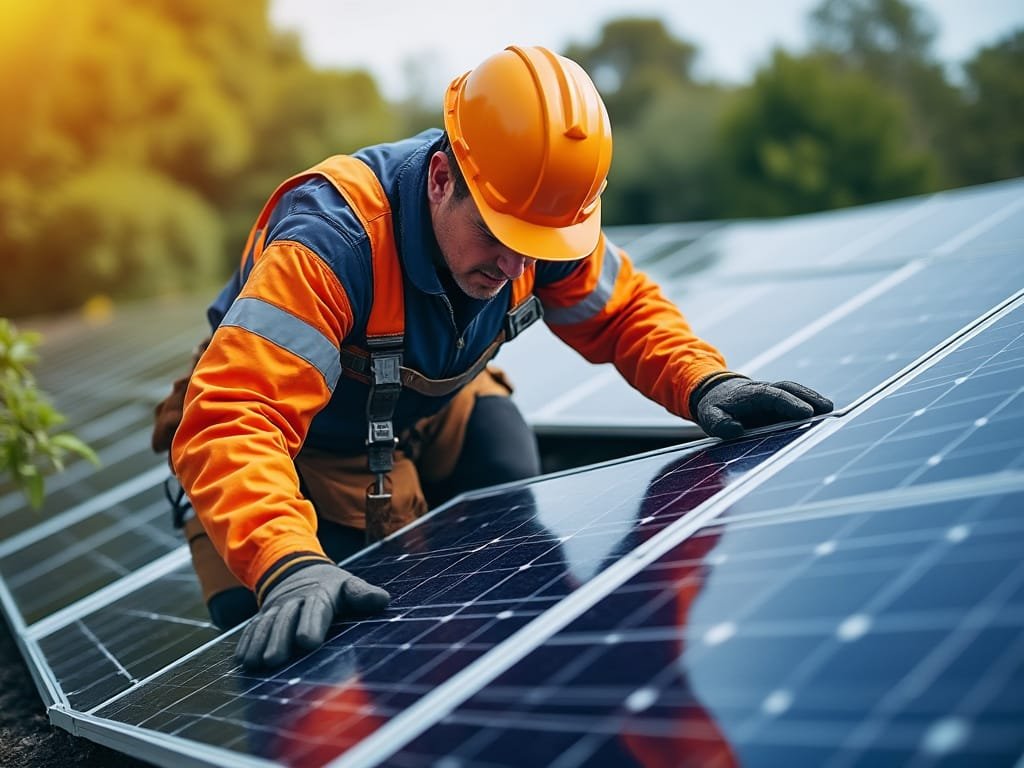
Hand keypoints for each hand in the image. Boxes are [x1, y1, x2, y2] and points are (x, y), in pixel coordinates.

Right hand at [235, 563, 389, 668]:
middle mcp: (293, 601)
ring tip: (256, 664)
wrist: (297, 570)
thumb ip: (362, 595)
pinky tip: (243, 660)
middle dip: (279, 639)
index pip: (315, 609)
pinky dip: (247, 643)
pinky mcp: (262, 617)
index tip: (307, 642)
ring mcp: (275, 609)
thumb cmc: (331, 587)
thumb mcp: (348, 586)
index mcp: (319, 594)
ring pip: (265, 625)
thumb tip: (384, 599)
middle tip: (274, 660)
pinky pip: (252, 629)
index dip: (310, 624)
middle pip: (285, 619)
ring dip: (260, 644)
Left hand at [695, 377, 832, 439]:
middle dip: (808, 398)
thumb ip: (719, 424)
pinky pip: (796, 399)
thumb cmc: (714, 407)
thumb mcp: (709, 417)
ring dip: (813, 400)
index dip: (789, 404)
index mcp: (749, 394)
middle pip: (789, 390)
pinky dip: (811, 403)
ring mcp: (774, 394)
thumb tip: (736, 430)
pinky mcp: (779, 401)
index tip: (806, 413)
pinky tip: (824, 414)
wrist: (715, 393)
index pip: (772, 396)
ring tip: (831, 412)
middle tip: (827, 410)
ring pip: (795, 392)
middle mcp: (765, 390)